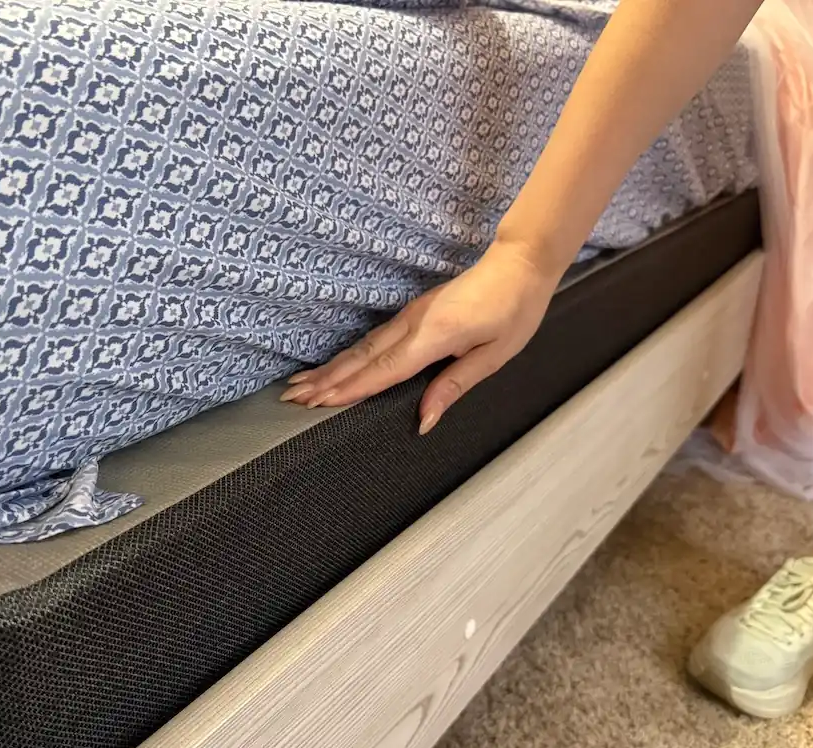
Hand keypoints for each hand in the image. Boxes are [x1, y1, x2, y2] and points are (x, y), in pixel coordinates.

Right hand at [280, 242, 559, 433]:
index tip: (320, 402)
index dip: (352, 388)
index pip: (385, 370)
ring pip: (363, 347)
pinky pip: (373, 339)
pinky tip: (336, 365)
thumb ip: (453, 386)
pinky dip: (349, 355)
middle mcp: (414, 323)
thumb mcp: (494, 356)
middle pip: (363, 357)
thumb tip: (424, 419)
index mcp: (434, 336)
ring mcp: (410, 315)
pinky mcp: (413, 312)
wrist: (519, 263)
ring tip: (301, 384)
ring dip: (331, 367)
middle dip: (326, 380)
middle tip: (293, 397)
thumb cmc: (514, 310)